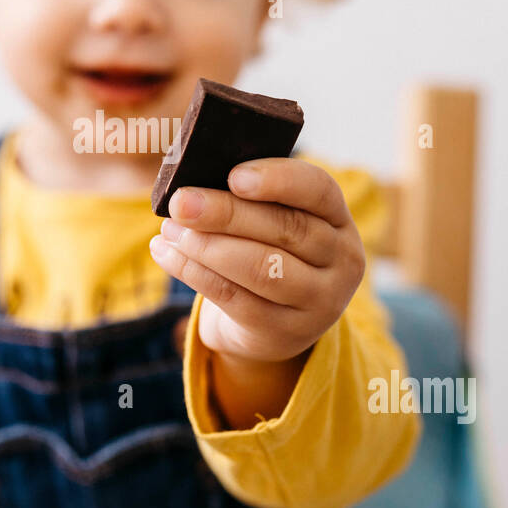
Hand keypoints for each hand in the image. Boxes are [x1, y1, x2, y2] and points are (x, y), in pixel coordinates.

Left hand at [149, 157, 364, 363]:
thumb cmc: (268, 253)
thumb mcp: (277, 225)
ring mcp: (318, 302)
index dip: (277, 179)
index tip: (234, 176)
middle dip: (226, 212)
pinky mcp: (283, 331)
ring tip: (170, 229)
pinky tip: (167, 253)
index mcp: (340, 221)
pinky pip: (233, 296)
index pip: (319, 189)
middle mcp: (340, 261)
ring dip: (206, 245)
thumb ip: (252, 200)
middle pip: (284, 228)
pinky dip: (193, 272)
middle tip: (181, 202)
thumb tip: (196, 183)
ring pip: (258, 267)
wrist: (273, 325)